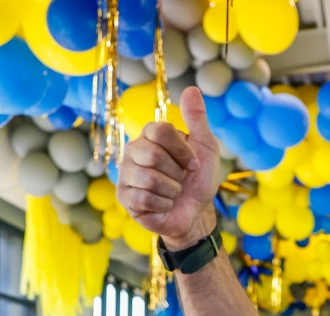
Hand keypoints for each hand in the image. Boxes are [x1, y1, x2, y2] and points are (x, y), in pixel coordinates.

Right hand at [118, 86, 220, 249]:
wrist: (196, 212)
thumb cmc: (198, 179)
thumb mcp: (205, 147)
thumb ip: (197, 119)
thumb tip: (192, 89)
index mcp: (150, 135)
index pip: (160, 130)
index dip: (182, 150)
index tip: (192, 163)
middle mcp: (133, 151)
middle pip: (153, 155)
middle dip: (177, 172)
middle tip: (181, 179)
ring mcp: (126, 174)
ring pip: (149, 179)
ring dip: (172, 190)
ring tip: (173, 192)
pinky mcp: (124, 197)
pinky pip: (144, 199)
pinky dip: (163, 204)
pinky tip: (164, 204)